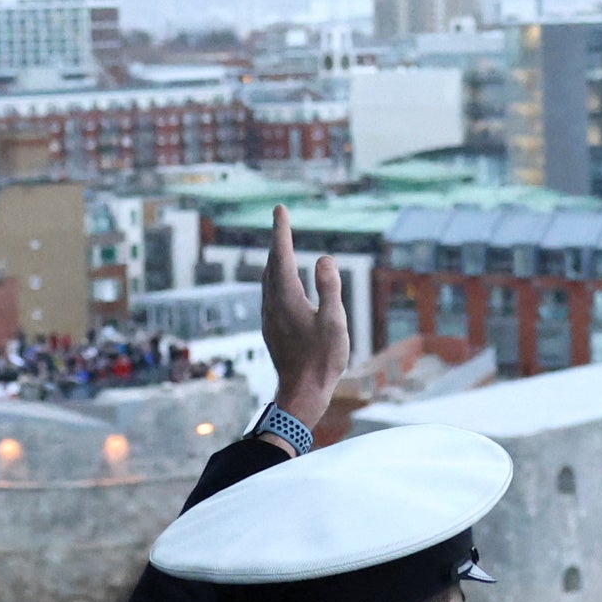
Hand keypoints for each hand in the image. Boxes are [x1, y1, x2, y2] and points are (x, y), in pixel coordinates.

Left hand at [258, 205, 348, 431]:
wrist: (301, 392)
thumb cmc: (322, 360)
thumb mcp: (334, 322)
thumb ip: (330, 288)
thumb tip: (325, 258)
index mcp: (287, 298)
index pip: (282, 255)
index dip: (281, 231)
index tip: (280, 209)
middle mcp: (272, 304)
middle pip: (271, 264)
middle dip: (277, 240)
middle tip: (281, 220)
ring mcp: (269, 317)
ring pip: (267, 279)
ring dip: (274, 259)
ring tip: (281, 246)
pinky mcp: (271, 328)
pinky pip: (269, 292)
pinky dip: (275, 277)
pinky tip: (281, 283)